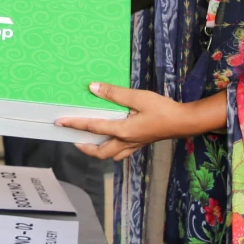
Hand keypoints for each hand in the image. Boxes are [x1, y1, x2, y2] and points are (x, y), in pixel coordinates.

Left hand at [54, 83, 195, 160]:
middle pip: (99, 152)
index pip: (92, 128)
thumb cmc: (163, 109)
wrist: (184, 122)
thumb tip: (93, 87)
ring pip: (110, 155)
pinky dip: (111, 150)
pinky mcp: (140, 144)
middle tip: (73, 138)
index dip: (74, 125)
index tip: (60, 123)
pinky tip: (110, 141)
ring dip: (97, 151)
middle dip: (84, 148)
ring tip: (88, 142)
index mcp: (123, 130)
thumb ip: (114, 94)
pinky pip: (121, 153)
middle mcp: (125, 142)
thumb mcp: (138, 97)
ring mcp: (133, 145)